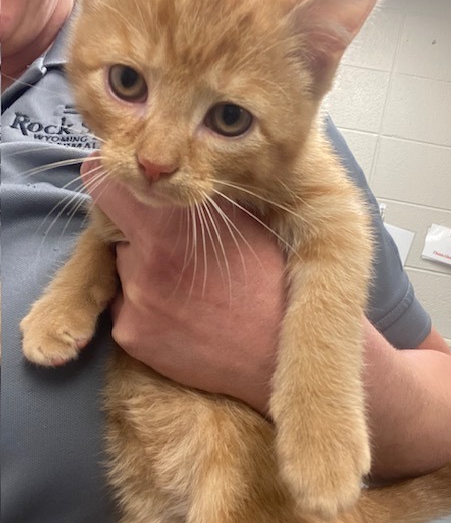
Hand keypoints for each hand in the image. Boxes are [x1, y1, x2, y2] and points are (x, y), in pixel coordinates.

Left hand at [80, 152, 284, 412]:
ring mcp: (133, 301)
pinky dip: (146, 308)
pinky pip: (126, 308)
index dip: (113, 185)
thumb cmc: (269, 278)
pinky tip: (182, 316)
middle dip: (137, 235)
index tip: (126, 193)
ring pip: (123, 270)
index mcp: (167, 221)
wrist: (277, 348)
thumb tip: (164, 174)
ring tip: (188, 288)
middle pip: (114, 231)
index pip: (100, 184)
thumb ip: (193, 197)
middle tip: (177, 252)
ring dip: (143, 273)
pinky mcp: (131, 336)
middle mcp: (141, 259)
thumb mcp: (240, 220)